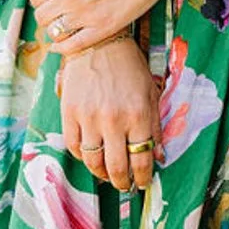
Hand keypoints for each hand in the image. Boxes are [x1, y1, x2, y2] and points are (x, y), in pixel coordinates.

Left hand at [29, 0, 180, 54]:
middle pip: (42, 16)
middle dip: (46, 14)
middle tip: (55, 12)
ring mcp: (86, 15)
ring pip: (55, 32)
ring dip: (54, 30)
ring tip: (62, 25)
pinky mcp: (104, 28)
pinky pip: (74, 46)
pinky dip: (63, 48)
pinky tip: (62, 46)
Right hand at [60, 38, 160, 192]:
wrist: (98, 42)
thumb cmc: (129, 67)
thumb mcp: (151, 93)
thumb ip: (155, 126)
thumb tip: (158, 156)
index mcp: (138, 115)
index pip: (141, 160)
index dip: (143, 177)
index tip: (143, 183)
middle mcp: (113, 120)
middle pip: (116, 167)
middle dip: (121, 182)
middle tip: (124, 186)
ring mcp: (89, 117)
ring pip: (93, 161)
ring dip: (101, 173)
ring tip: (107, 174)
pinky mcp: (70, 112)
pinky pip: (74, 146)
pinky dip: (82, 156)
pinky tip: (90, 155)